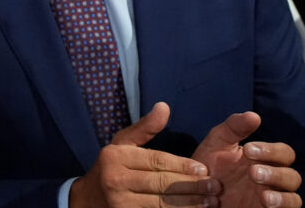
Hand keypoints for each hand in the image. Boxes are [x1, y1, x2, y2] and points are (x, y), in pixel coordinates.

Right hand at [70, 103, 220, 207]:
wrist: (89, 198)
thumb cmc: (111, 166)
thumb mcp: (123, 143)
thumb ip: (145, 128)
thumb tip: (164, 107)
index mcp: (116, 156)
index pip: (155, 160)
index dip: (182, 165)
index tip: (204, 168)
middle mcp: (115, 178)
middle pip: (161, 182)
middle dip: (191, 185)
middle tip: (215, 186)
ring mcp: (120, 201)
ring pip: (161, 203)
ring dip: (189, 203)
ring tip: (210, 202)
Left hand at [192, 112, 301, 207]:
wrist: (193, 194)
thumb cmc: (206, 167)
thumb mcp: (216, 144)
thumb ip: (233, 128)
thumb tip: (254, 115)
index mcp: (264, 160)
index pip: (283, 153)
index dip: (270, 150)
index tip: (248, 150)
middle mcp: (272, 180)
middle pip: (291, 175)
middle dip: (274, 173)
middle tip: (252, 172)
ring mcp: (271, 198)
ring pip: (293, 197)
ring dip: (280, 195)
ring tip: (262, 194)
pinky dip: (280, 206)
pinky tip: (265, 202)